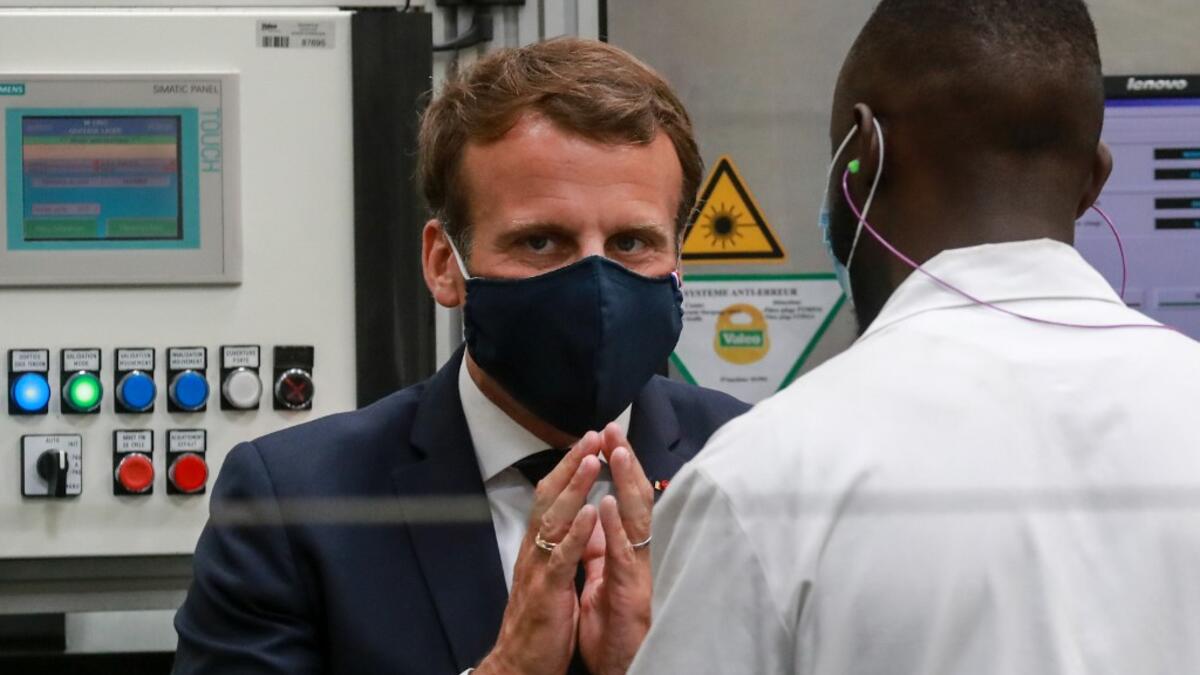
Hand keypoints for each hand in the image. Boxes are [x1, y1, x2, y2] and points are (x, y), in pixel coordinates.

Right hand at [476, 432, 603, 674]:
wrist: (519, 664)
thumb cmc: (540, 623)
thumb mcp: (550, 577)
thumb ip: (559, 548)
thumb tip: (572, 520)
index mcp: (539, 547)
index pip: (551, 498)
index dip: (568, 469)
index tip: (587, 442)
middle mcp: (535, 551)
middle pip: (550, 498)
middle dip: (571, 465)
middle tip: (591, 436)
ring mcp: (540, 570)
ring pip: (555, 519)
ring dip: (575, 487)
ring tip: (593, 460)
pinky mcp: (548, 592)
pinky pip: (562, 557)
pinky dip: (577, 533)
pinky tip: (591, 512)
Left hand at [578, 423, 654, 674]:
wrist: (617, 669)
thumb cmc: (609, 631)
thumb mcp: (602, 582)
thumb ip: (602, 550)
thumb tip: (598, 518)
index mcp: (626, 553)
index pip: (625, 502)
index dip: (620, 469)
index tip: (608, 437)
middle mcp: (636, 558)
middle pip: (635, 502)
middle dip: (626, 463)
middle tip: (614, 428)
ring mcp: (637, 575)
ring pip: (635, 521)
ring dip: (627, 485)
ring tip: (617, 451)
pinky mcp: (630, 595)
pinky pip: (623, 557)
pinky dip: (615, 530)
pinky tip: (607, 505)